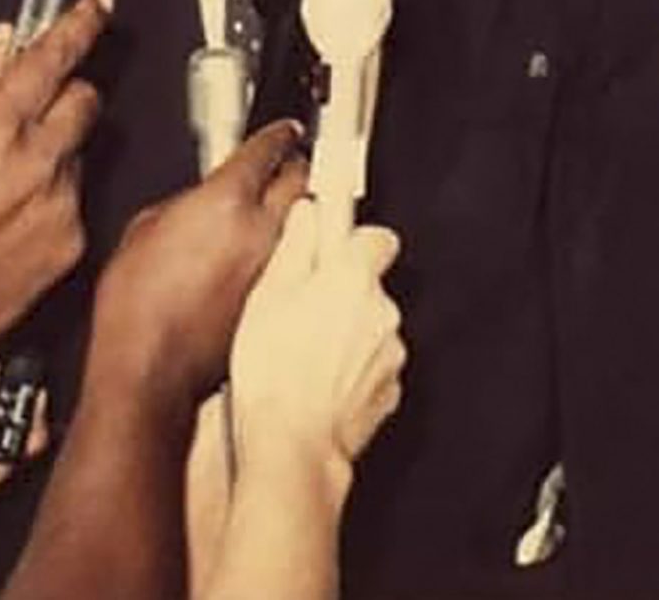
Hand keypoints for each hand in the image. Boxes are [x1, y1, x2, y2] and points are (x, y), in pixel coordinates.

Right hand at [0, 0, 107, 423]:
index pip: (51, 59)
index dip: (78, 23)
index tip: (97, 3)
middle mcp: (38, 165)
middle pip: (84, 99)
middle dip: (65, 92)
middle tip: (29, 111)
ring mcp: (60, 207)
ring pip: (78, 152)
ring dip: (53, 152)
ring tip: (1, 186)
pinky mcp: (72, 244)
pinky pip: (77, 200)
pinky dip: (53, 198)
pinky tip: (11, 219)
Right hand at [85, 120, 305, 413]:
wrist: (151, 368)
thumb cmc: (138, 307)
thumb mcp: (145, 229)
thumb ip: (185, 202)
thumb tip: (201, 201)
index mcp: (227, 201)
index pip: (268, 148)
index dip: (277, 134)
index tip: (281, 131)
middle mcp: (262, 231)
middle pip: (301, 180)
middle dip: (296, 167)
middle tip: (285, 163)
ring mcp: (276, 268)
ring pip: (304, 223)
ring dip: (295, 212)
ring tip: (274, 213)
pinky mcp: (279, 301)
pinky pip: (292, 263)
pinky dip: (286, 254)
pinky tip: (260, 262)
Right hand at [228, 202, 404, 493]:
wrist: (292, 445)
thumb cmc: (273, 373)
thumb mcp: (268, 294)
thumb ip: (296, 245)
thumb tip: (309, 213)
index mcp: (353, 278)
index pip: (376, 236)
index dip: (351, 240)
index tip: (330, 245)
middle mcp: (382, 311)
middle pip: (370, 284)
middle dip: (342, 291)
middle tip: (300, 310)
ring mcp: (390, 353)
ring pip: (371, 327)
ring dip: (346, 332)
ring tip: (302, 352)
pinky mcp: (388, 390)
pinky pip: (372, 365)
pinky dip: (351, 368)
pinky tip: (317, 380)